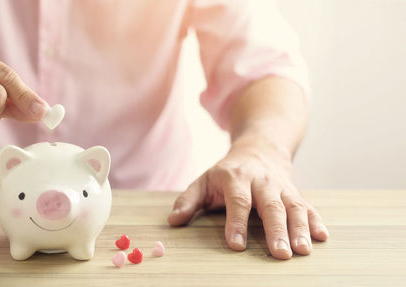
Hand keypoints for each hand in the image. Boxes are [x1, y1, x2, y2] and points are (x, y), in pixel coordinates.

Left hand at [167, 141, 328, 258]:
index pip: (238, 201)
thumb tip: (173, 220)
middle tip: (280, 254)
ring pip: (294, 207)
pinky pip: (308, 207)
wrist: (258, 150)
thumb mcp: (203, 181)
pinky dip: (316, 221)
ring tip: (303, 251)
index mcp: (236, 178)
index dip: (236, 223)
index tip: (236, 245)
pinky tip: (322, 238)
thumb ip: (188, 200)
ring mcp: (282, 187)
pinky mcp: (296, 193)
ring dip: (300, 229)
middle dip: (276, 230)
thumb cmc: (226, 173)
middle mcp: (262, 182)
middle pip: (271, 206)